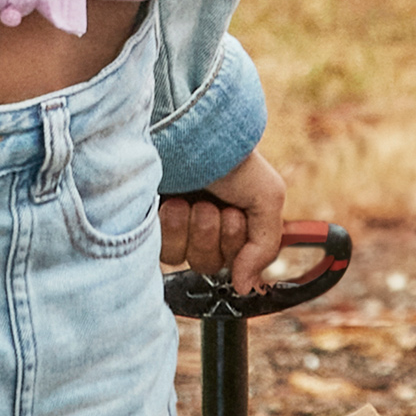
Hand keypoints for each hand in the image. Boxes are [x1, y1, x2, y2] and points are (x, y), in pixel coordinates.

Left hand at [159, 147, 285, 295]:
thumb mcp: (267, 196)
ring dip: (194, 230)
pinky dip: (171, 228)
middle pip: (210, 264)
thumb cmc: (230, 157)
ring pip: (186, 260)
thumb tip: (245, 287)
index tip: (235, 215)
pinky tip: (171, 203)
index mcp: (230, 217)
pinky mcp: (148, 221)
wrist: (188, 129)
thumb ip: (265, 248)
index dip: (236, 245)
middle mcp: (200, 222)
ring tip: (190, 200)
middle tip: (213, 206)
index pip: (236, 262)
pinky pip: (163, 252)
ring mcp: (173, 222)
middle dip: (215, 235)